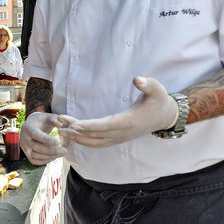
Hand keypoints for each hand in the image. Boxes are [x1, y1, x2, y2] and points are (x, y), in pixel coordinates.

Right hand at [20, 112, 66, 164]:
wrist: (33, 126)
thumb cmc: (43, 121)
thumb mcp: (48, 117)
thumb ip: (55, 119)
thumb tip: (60, 124)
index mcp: (28, 127)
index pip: (35, 134)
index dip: (46, 139)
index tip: (58, 142)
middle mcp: (24, 138)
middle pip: (36, 147)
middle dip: (51, 150)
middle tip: (64, 151)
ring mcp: (24, 147)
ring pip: (35, 155)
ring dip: (49, 156)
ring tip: (61, 153)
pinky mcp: (27, 154)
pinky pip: (34, 161)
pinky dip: (45, 160)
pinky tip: (54, 156)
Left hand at [57, 76, 178, 147]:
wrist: (164, 117)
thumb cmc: (158, 101)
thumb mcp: (157, 89)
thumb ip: (148, 84)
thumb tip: (137, 79)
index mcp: (129, 121)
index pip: (105, 125)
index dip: (89, 126)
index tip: (73, 124)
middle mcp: (122, 133)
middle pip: (95, 135)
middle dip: (76, 131)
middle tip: (58, 124)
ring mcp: (119, 138)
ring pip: (94, 142)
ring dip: (77, 138)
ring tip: (60, 130)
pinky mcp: (116, 139)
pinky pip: (98, 143)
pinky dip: (84, 141)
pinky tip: (72, 136)